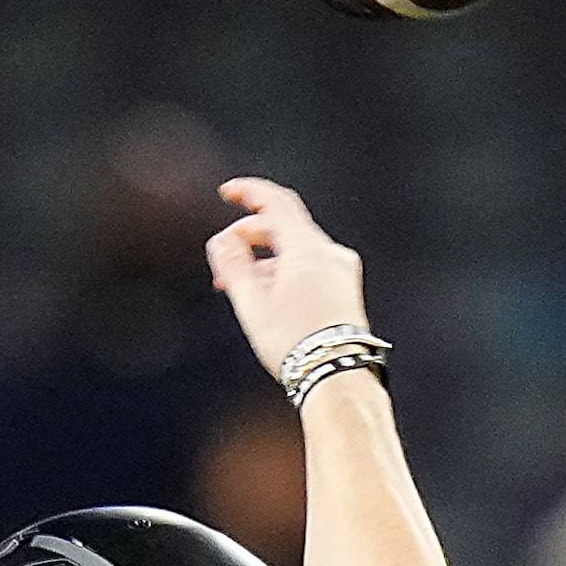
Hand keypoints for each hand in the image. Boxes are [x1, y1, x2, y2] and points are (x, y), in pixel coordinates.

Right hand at [205, 177, 369, 380]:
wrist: (336, 373)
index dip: (250, 192)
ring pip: (295, 249)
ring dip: (264, 259)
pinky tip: (269, 296)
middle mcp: (330, 253)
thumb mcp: (252, 303)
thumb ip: (233, 265)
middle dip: (247, 237)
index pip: (277, 203)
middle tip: (222, 261)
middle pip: (283, 227)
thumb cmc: (295, 342)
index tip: (228, 191)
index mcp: (308, 249)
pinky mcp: (344, 287)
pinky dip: (284, 270)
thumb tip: (221, 242)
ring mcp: (341, 270)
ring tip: (241, 288)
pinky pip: (309, 265)